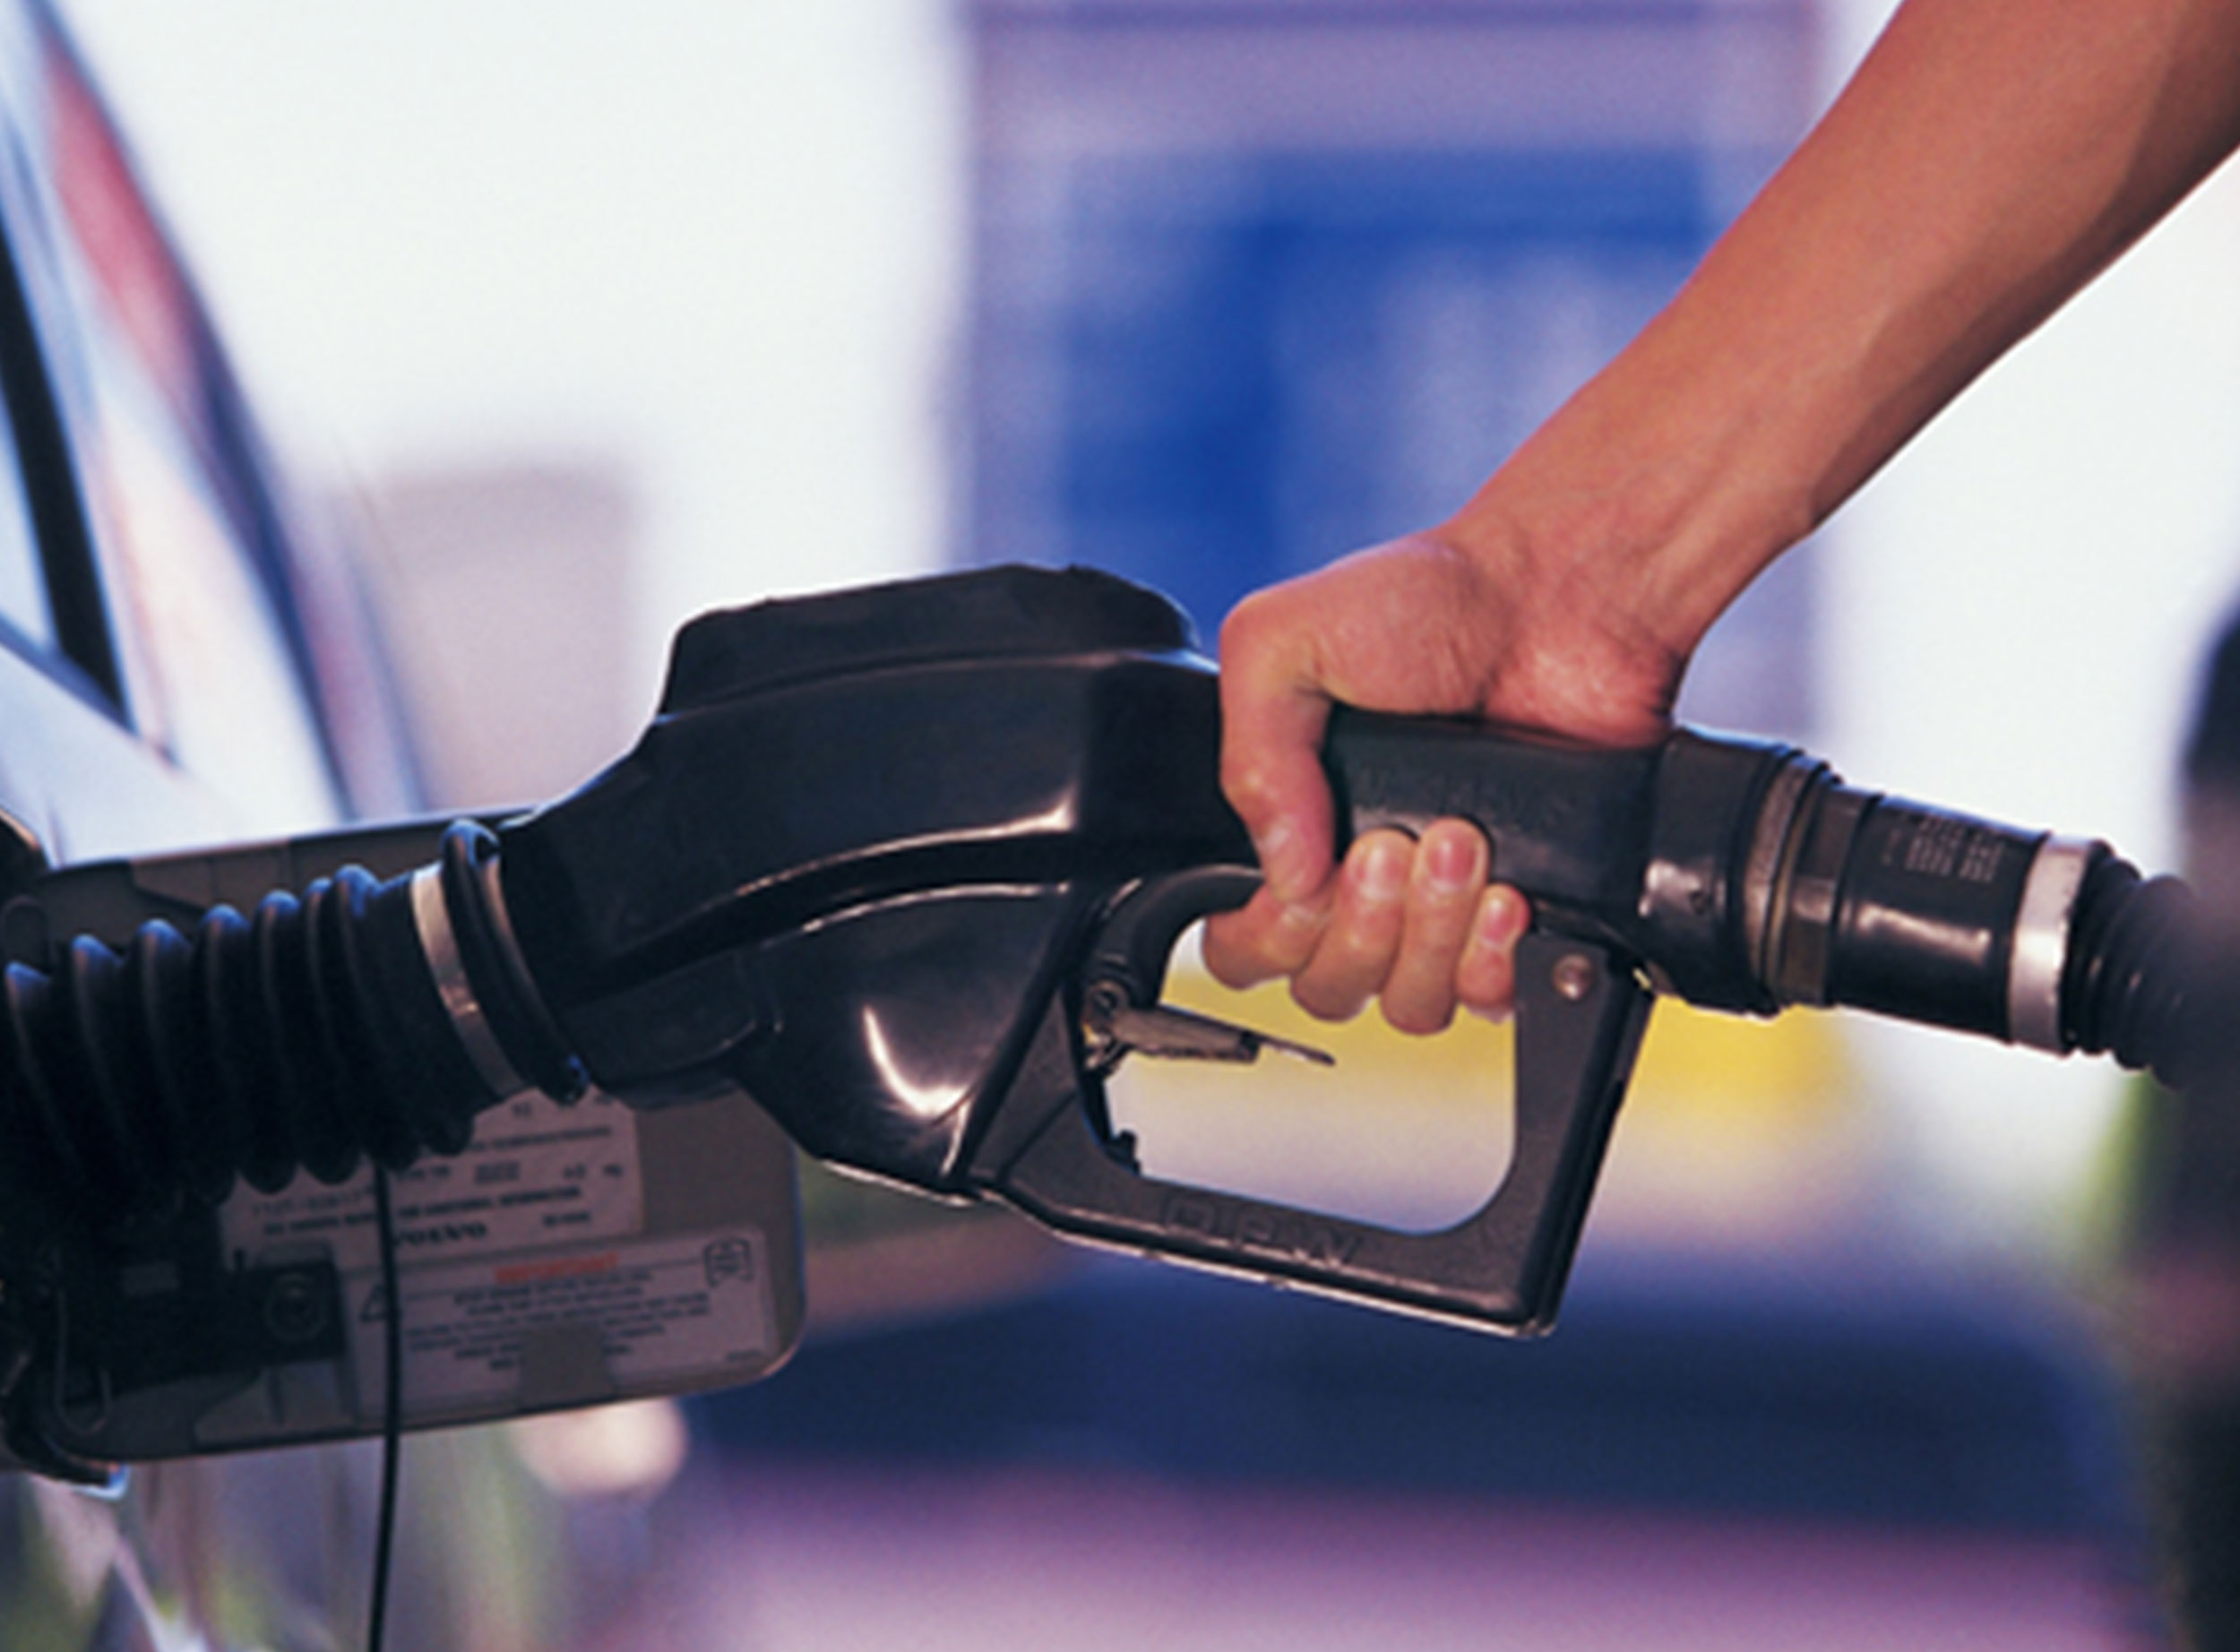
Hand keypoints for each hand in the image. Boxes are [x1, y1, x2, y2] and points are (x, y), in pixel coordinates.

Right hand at [1205, 525, 1683, 1027]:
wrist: (1562, 597)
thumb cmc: (1436, 600)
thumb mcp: (1284, 638)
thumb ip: (1251, 756)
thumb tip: (1281, 873)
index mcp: (1294, 824)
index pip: (1244, 945)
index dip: (1263, 937)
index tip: (1301, 882)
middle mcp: (1364, 877)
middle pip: (1326, 987)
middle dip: (1358, 925)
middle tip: (1391, 843)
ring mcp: (1443, 904)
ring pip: (1406, 1003)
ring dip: (1428, 935)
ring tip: (1460, 839)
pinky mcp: (1521, 913)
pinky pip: (1490, 997)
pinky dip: (1494, 958)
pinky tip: (1509, 889)